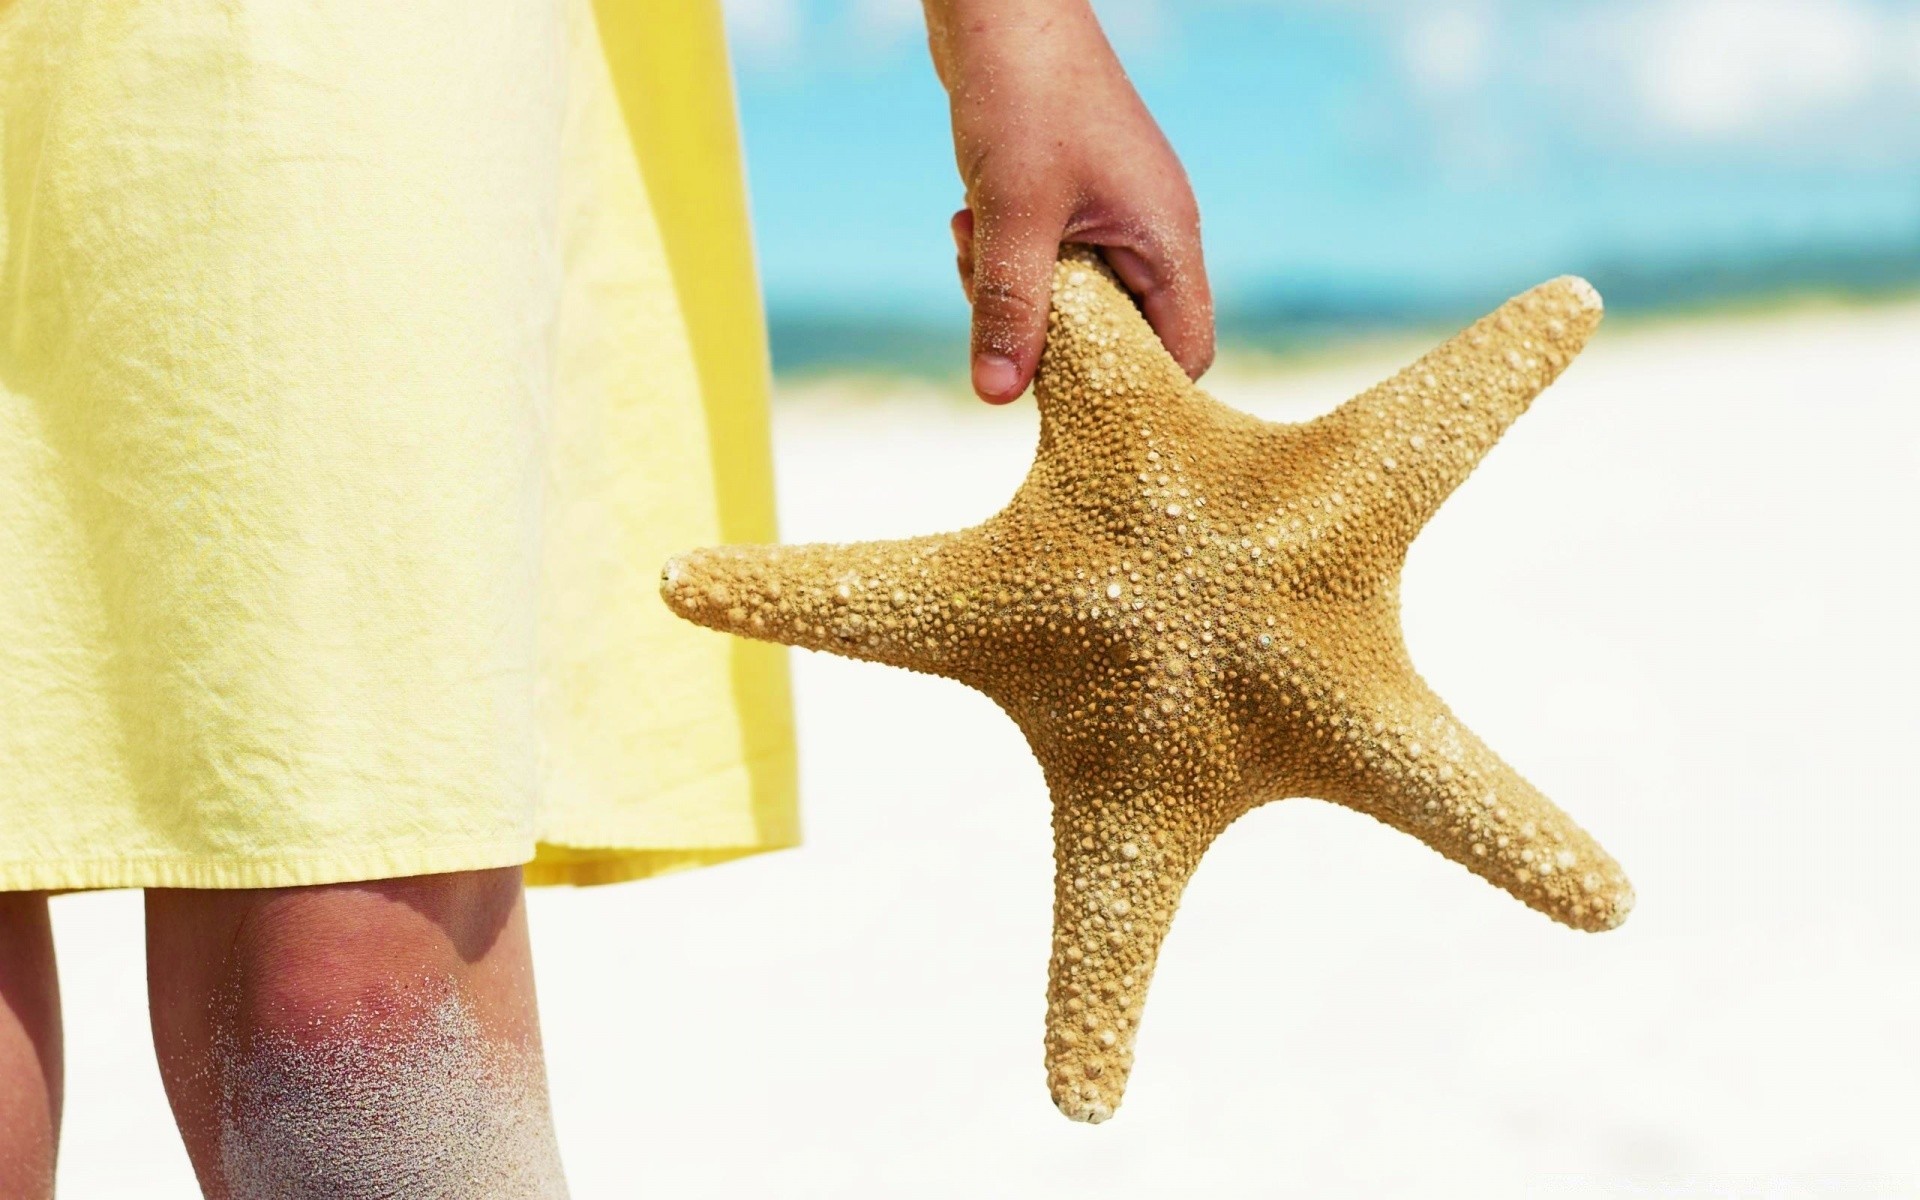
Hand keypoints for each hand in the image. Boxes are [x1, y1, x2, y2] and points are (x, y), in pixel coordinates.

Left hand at [923, 1, 1213, 402]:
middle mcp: (1151, 232)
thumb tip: (997, 395)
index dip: (1137, 389)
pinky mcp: (1073, 201)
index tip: (1067, 397)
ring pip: (1071, 300)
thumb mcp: (1010, 213)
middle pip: (1120, 334)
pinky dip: (1005, 257)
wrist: (1000, 7)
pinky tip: (965, 222)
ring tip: (968, 242)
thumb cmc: (1023, 96)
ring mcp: (1114, 215)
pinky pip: (1047, 261)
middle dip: (1048, 334)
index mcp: (1166, 239)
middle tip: (990, 297)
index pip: (1186, 352)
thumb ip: (1009, 307)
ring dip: (1013, 292)